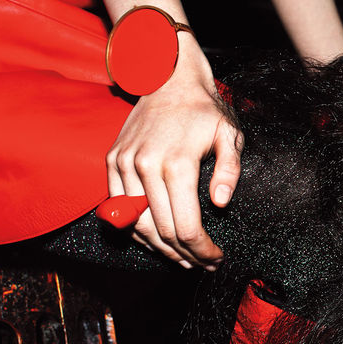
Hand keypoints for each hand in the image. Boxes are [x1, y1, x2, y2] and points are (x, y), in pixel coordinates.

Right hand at [105, 40, 241, 267]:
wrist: (166, 78)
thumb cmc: (203, 110)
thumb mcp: (229, 134)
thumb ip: (229, 170)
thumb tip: (221, 203)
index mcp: (178, 164)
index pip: (187, 226)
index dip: (202, 250)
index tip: (216, 258)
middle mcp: (146, 167)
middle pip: (163, 232)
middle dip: (186, 255)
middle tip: (204, 265)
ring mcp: (125, 164)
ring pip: (137, 226)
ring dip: (160, 249)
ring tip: (183, 259)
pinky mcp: (112, 161)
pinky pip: (118, 208)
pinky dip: (136, 230)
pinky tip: (157, 241)